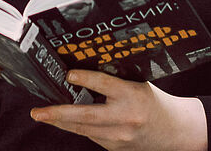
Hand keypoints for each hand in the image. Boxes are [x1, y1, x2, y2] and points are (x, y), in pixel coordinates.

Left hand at [30, 70, 207, 150]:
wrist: (173, 132)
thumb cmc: (153, 102)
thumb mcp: (138, 83)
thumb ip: (114, 79)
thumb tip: (83, 67)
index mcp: (133, 95)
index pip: (106, 85)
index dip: (86, 79)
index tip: (68, 74)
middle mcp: (125, 118)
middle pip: (86, 115)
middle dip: (58, 113)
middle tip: (38, 112)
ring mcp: (119, 137)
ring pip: (83, 129)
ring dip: (60, 121)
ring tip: (42, 115)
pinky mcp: (114, 148)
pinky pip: (89, 135)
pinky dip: (75, 127)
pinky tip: (63, 120)